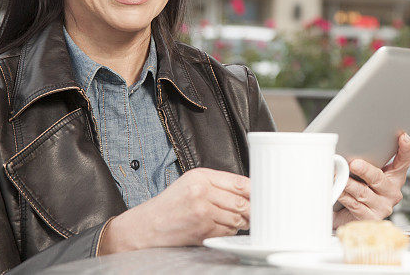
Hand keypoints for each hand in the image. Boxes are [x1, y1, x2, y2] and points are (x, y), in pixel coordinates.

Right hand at [98, 167, 249, 253]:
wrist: (147, 226)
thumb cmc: (170, 204)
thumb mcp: (191, 183)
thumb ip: (218, 184)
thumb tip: (247, 190)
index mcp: (201, 177)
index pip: (239, 182)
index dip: (254, 191)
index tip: (262, 195)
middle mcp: (202, 192)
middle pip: (241, 202)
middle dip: (251, 209)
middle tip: (255, 212)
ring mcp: (202, 212)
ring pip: (236, 219)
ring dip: (242, 222)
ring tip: (241, 221)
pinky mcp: (202, 230)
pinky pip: (227, 232)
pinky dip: (230, 232)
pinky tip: (224, 228)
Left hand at [333, 132, 409, 227]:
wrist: (350, 215)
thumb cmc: (360, 188)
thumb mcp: (367, 172)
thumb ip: (367, 160)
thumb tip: (352, 145)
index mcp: (395, 177)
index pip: (404, 160)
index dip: (406, 149)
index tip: (403, 137)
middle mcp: (392, 192)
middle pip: (379, 178)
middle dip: (365, 170)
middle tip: (354, 164)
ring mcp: (382, 206)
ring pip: (363, 192)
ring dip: (348, 184)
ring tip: (338, 177)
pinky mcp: (370, 218)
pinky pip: (355, 205)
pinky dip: (344, 196)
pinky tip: (337, 190)